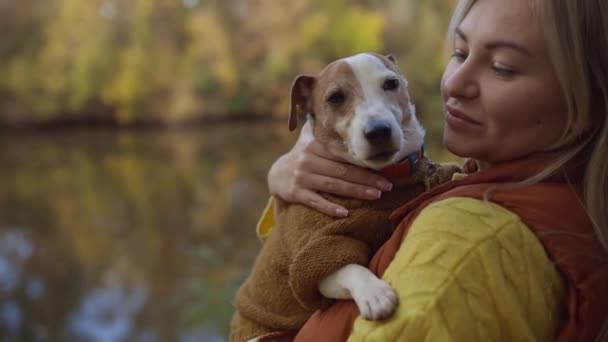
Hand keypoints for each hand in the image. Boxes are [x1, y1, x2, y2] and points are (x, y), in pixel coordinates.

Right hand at [268, 121, 392, 216]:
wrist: (277, 175)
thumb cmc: (303, 156)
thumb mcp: (310, 140)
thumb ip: (325, 129)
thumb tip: (345, 110)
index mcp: (315, 145)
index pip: (344, 154)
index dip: (364, 161)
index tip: (384, 166)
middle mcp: (307, 160)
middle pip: (342, 171)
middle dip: (367, 178)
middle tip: (387, 185)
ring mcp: (302, 177)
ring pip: (333, 185)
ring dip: (356, 191)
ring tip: (375, 195)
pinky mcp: (296, 193)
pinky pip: (315, 201)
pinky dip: (329, 207)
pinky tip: (344, 213)